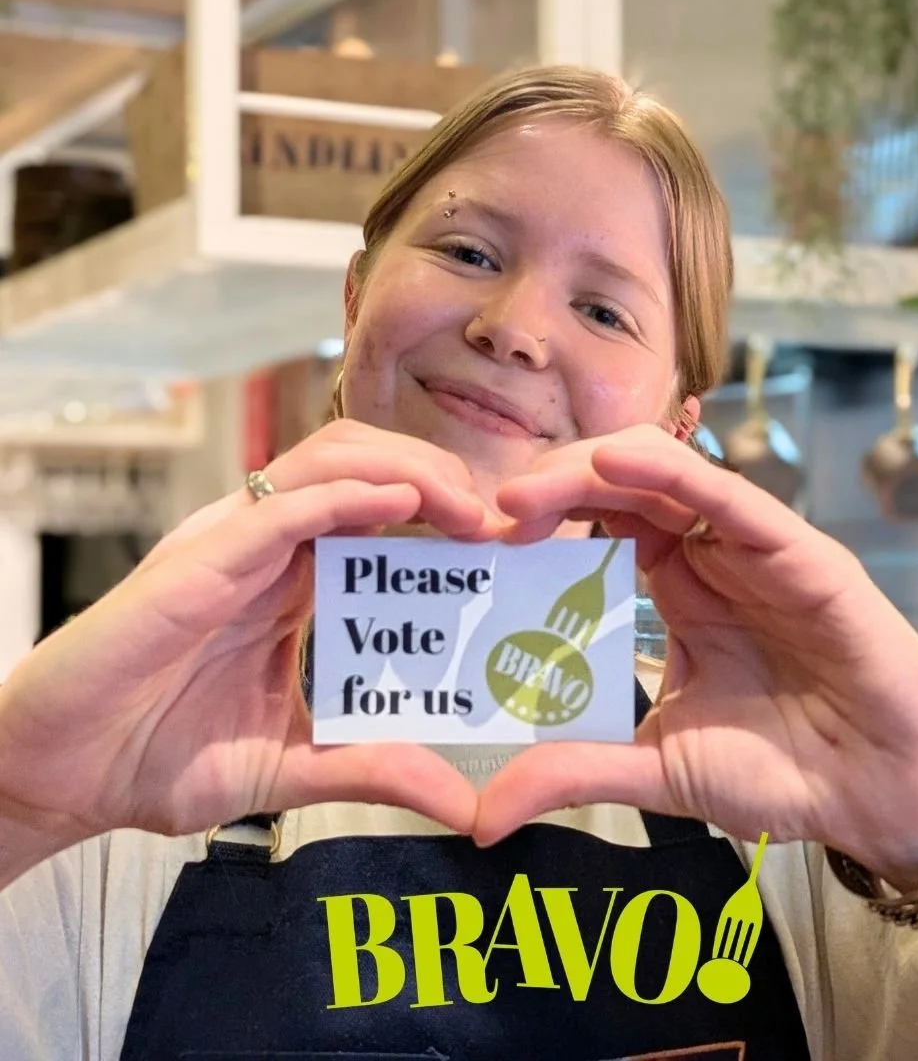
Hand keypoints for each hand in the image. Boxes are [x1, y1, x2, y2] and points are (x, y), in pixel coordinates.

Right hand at [0, 421, 501, 852]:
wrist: (59, 777)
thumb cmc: (157, 758)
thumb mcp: (294, 767)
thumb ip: (375, 769)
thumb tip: (465, 805)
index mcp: (293, 581)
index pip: (381, 514)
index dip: (447, 515)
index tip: (509, 545)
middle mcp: (268, 547)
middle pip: (366, 467)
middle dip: (442, 480)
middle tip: (505, 521)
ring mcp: (232, 544)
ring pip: (331, 462)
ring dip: (410, 472)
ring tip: (471, 510)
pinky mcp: (198, 560)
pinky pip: (281, 505)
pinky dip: (346, 493)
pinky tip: (401, 502)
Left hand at [476, 426, 917, 881]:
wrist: (882, 800)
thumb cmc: (784, 772)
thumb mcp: (659, 770)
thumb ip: (578, 772)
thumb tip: (482, 814)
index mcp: (675, 588)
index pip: (596, 522)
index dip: (537, 518)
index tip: (473, 543)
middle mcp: (708, 555)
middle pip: (619, 486)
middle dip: (548, 485)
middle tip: (484, 515)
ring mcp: (752, 549)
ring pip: (665, 474)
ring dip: (589, 470)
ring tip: (521, 497)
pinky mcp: (802, 554)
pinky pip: (731, 498)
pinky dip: (672, 473)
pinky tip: (613, 464)